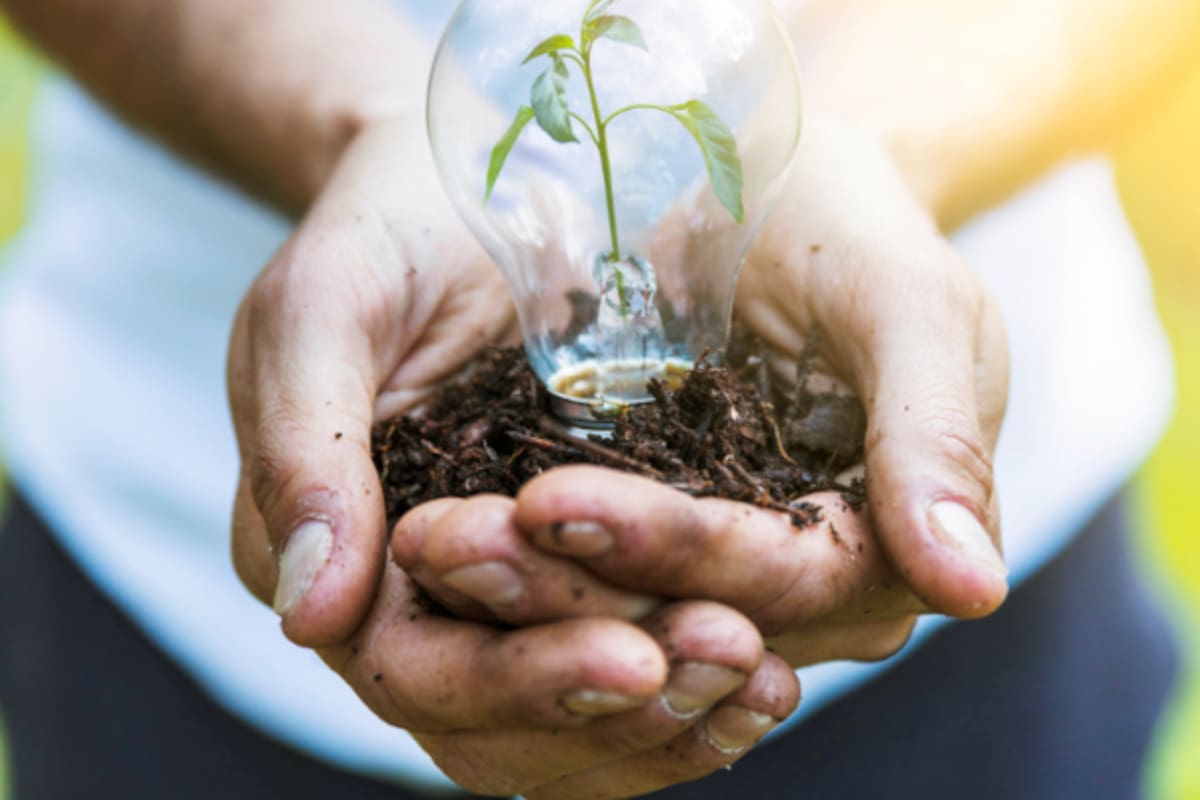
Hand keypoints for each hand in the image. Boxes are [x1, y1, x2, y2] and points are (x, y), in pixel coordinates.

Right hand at [226, 116, 797, 796]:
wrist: (468, 187)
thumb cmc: (388, 233)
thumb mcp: (327, 310)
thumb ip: (304, 447)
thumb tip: (312, 615)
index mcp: (348, 559)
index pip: (416, 672)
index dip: (519, 679)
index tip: (631, 655)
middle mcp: (424, 604)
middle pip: (507, 721)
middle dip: (619, 705)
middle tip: (732, 654)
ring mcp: (510, 596)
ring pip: (578, 720)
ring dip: (673, 715)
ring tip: (766, 675)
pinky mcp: (590, 570)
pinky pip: (635, 658)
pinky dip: (697, 688)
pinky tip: (774, 669)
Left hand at [392, 116, 1009, 664]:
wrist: (768, 191)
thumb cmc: (847, 227)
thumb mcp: (905, 302)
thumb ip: (936, 434)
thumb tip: (972, 591)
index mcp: (881, 546)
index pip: (781, 584)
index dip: (673, 552)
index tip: (555, 503)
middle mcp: (799, 588)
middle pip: (687, 620)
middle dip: (566, 588)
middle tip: (445, 538)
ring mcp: (717, 575)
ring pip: (619, 623)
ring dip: (517, 597)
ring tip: (426, 541)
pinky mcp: (646, 546)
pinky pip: (577, 588)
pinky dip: (510, 576)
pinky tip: (429, 544)